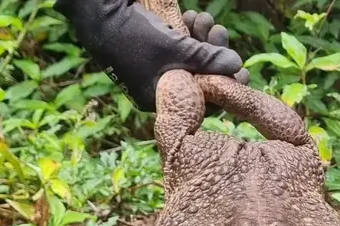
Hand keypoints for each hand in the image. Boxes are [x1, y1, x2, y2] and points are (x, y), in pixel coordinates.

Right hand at [54, 0, 247, 110]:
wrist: (96, 9)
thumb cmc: (132, 35)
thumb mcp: (175, 49)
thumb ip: (207, 59)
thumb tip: (237, 66)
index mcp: (160, 99)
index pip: (202, 103)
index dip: (224, 87)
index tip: (243, 73)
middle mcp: (160, 86)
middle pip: (200, 78)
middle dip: (215, 56)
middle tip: (221, 34)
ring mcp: (158, 67)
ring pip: (193, 59)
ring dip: (205, 39)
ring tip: (207, 20)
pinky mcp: (157, 47)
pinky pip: (182, 46)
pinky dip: (191, 32)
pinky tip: (194, 16)